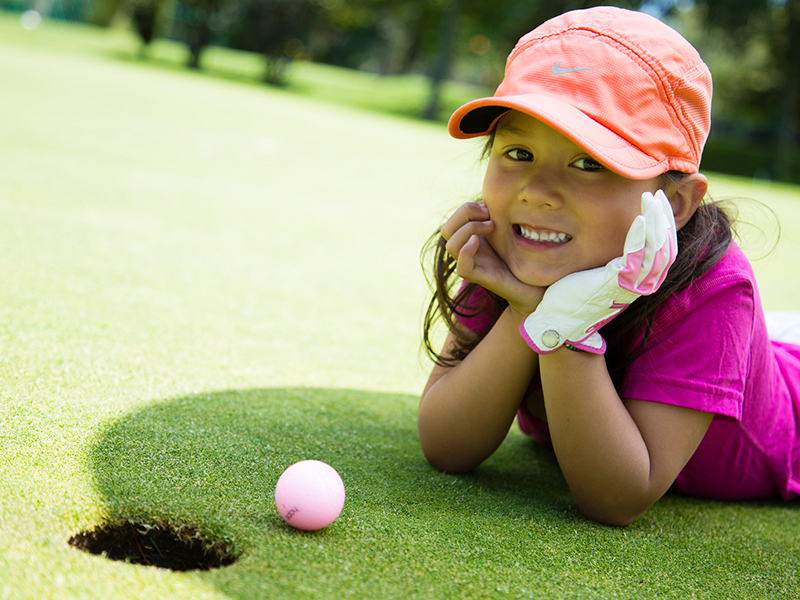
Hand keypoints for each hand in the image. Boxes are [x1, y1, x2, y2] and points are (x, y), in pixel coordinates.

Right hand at [441, 202, 543, 315]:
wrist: (535, 287)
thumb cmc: (525, 259)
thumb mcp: (510, 231)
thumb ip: (498, 217)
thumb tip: (495, 196)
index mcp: (472, 240)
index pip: (452, 221)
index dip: (466, 209)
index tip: (488, 207)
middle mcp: (468, 252)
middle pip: (446, 230)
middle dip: (465, 215)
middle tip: (488, 215)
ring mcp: (472, 265)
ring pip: (451, 245)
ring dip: (469, 229)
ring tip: (491, 226)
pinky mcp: (480, 278)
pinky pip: (463, 266)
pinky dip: (467, 250)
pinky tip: (480, 241)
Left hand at [520, 190, 677, 353]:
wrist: (559, 319)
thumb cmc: (573, 295)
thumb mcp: (598, 271)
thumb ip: (610, 256)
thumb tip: (606, 232)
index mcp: (639, 279)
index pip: (663, 247)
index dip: (664, 223)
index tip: (658, 201)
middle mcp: (642, 283)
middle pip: (667, 245)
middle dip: (665, 217)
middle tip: (659, 195)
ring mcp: (633, 283)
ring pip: (658, 247)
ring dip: (657, 221)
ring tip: (652, 199)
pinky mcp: (620, 282)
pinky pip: (638, 254)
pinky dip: (641, 235)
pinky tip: (640, 217)